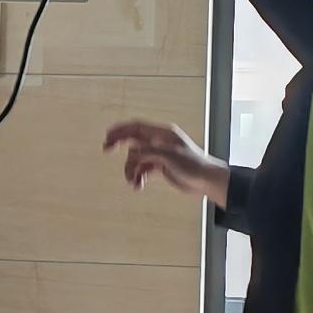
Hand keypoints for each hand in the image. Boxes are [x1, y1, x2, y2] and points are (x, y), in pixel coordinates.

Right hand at [103, 118, 228, 207]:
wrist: (206, 180)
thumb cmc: (193, 165)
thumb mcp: (168, 156)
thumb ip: (148, 152)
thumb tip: (130, 152)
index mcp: (162, 134)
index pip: (136, 127)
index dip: (120, 130)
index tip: (108, 137)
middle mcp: (159, 141)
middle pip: (133, 141)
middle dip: (120, 147)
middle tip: (106, 150)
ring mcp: (159, 154)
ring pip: (137, 158)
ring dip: (131, 169)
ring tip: (132, 182)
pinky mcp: (161, 166)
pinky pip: (143, 169)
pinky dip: (138, 176)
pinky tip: (138, 185)